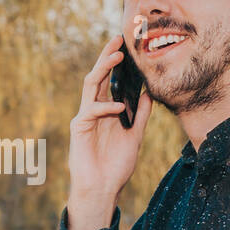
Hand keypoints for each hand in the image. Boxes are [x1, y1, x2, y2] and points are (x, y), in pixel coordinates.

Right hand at [65, 34, 153, 229]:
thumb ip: (141, 115)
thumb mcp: (136, 135)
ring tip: (116, 58)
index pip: (109, 80)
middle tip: (117, 40)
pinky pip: (91, 111)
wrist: (103, 189)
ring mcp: (85, 118)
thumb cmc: (116, 165)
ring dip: (102, 70)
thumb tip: (150, 93)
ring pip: (90, 86)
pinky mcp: (78, 128)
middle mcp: (93, 110)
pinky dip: (106, 107)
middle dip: (107, 57)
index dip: (116, 63)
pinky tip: (119, 107)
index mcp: (106, 110)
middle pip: (98, 76)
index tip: (126, 46)